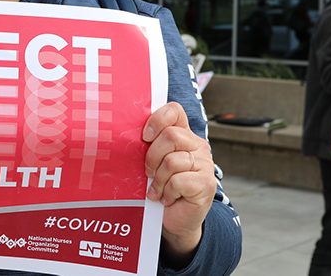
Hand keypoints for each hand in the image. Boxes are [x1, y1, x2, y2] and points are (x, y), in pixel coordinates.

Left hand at [143, 102, 215, 266]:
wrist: (175, 219)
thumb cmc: (161, 187)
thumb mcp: (153, 163)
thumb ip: (148, 147)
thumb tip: (124, 136)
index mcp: (184, 135)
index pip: (175, 111)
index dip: (157, 119)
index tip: (144, 137)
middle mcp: (197, 146)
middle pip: (171, 136)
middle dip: (152, 156)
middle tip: (147, 172)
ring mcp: (205, 164)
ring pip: (173, 161)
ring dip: (158, 179)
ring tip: (156, 189)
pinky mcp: (206, 184)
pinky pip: (178, 181)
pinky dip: (166, 192)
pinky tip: (166, 198)